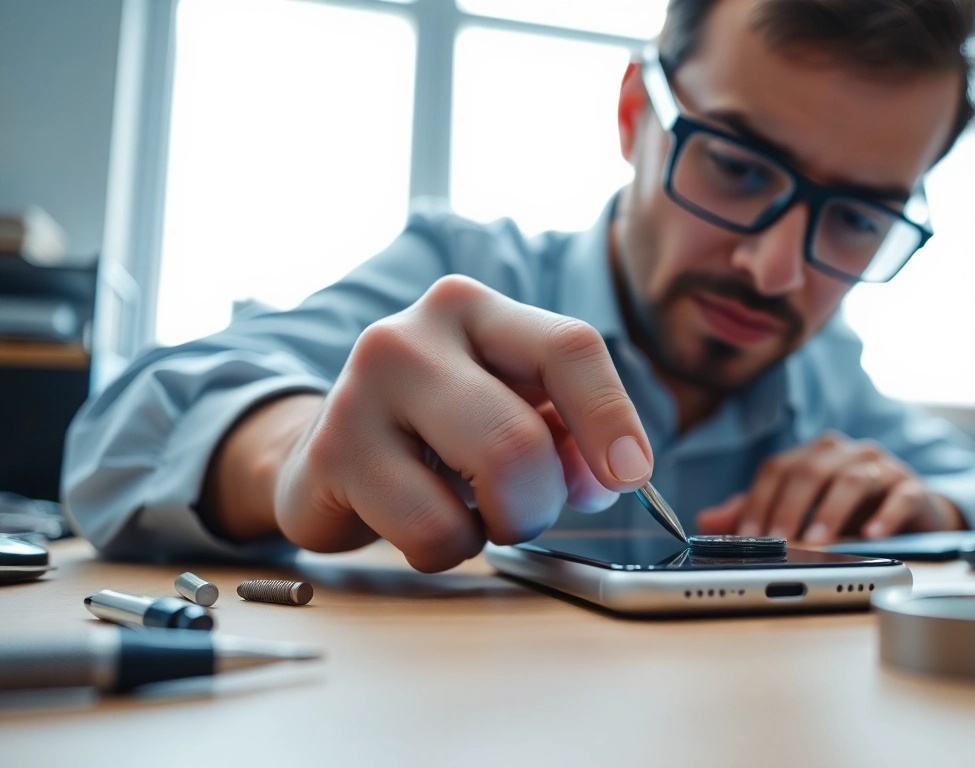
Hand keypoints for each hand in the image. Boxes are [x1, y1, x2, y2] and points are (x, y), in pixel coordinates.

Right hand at [205, 276, 653, 571]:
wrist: (328, 454)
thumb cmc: (438, 432)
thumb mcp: (515, 411)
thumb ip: (570, 433)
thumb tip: (609, 474)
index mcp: (473, 310)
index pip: (569, 348)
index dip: (611, 418)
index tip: (632, 475)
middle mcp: (412, 336)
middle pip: (524, 435)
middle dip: (543, 498)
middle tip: (526, 511)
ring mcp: (362, 390)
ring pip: (486, 477)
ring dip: (500, 525)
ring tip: (469, 512)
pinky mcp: (332, 454)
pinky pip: (431, 529)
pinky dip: (447, 547)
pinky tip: (420, 520)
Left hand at [695, 432, 963, 542]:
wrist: (912, 511)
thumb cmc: (850, 510)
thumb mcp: (801, 513)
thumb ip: (757, 514)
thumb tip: (706, 522)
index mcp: (814, 454)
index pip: (778, 468)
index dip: (759, 501)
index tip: (747, 536)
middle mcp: (846, 453)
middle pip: (811, 470)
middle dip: (790, 507)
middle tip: (778, 540)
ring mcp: (882, 466)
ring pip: (853, 478)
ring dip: (831, 511)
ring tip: (817, 541)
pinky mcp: (912, 487)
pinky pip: (900, 496)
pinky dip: (885, 515)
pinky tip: (872, 536)